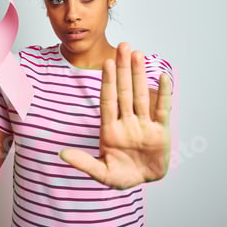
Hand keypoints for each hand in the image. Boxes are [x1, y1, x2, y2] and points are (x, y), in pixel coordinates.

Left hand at [59, 42, 172, 188]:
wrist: (143, 181)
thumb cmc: (121, 175)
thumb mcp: (101, 172)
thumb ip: (84, 162)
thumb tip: (62, 154)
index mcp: (110, 128)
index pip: (108, 100)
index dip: (108, 81)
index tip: (106, 62)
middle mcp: (127, 121)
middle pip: (125, 91)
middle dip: (124, 69)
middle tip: (124, 46)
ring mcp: (144, 124)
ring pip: (142, 95)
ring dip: (140, 75)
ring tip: (138, 54)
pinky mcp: (161, 131)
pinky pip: (162, 110)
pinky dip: (164, 94)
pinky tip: (163, 77)